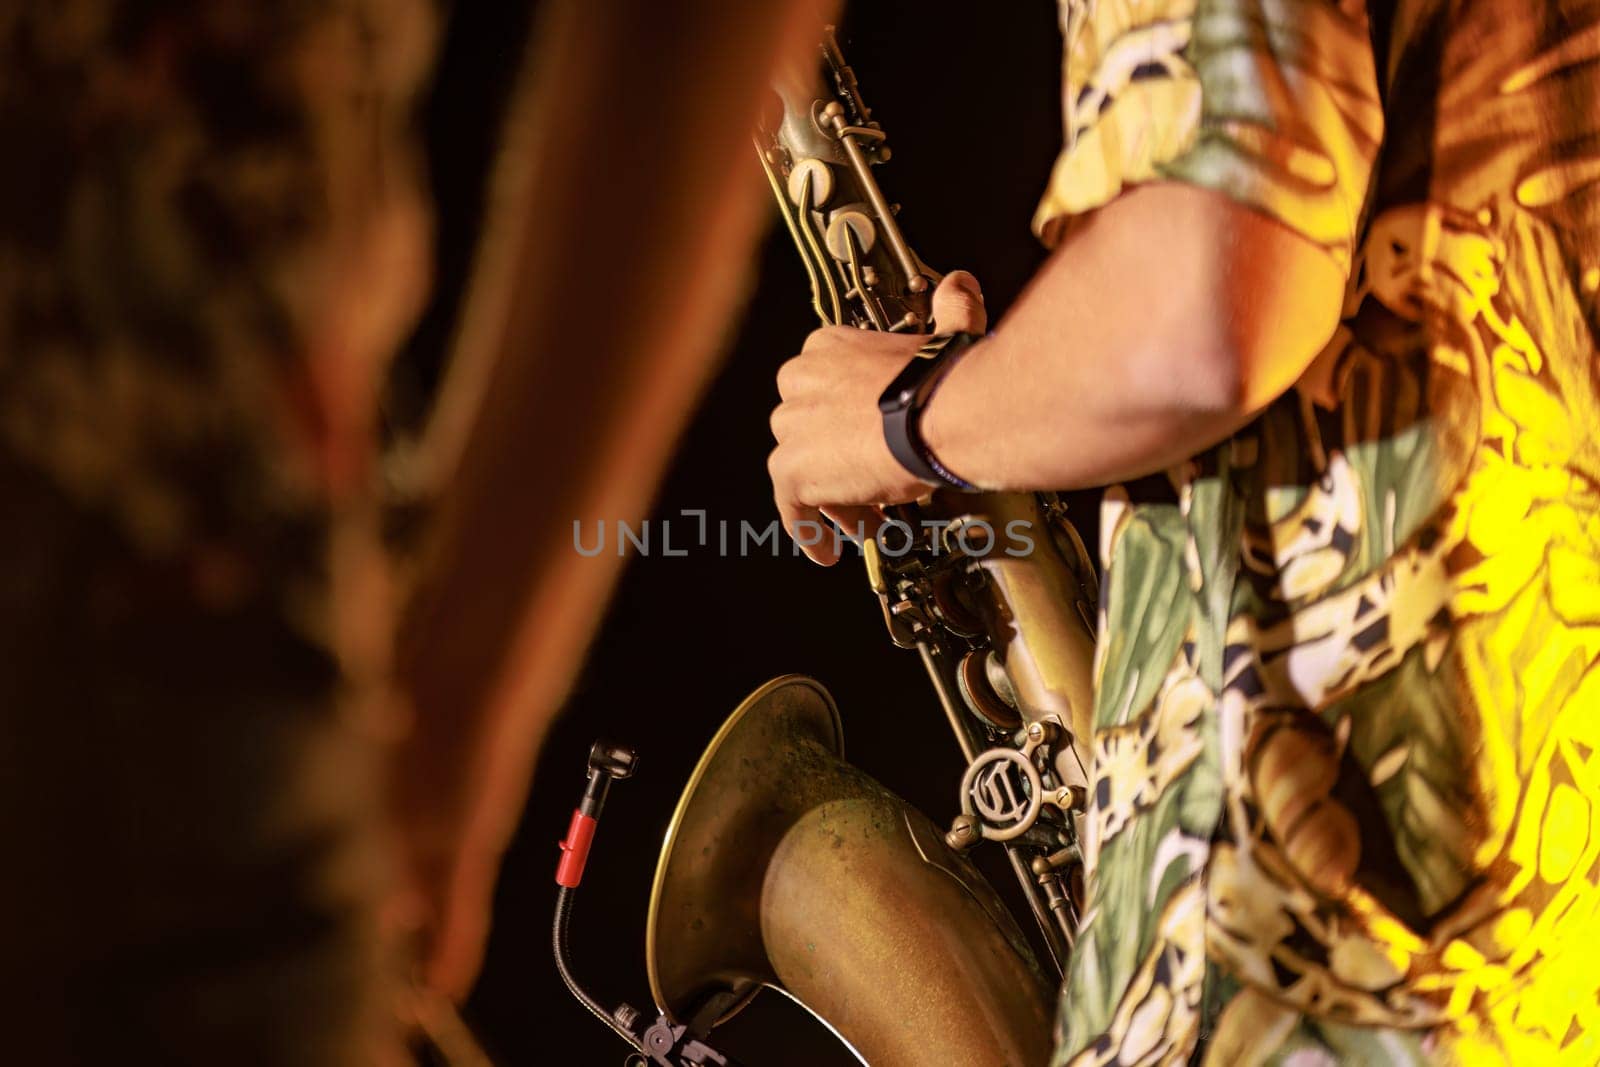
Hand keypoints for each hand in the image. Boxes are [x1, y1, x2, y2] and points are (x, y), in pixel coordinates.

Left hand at [769, 271, 986, 564]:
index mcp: (829, 346)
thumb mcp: (948, 334)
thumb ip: (950, 309)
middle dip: (838, 462)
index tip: (869, 443)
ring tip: (868, 521)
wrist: (946, 414)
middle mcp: (800, 380)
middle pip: (806, 431)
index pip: (818, 389)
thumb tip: (961, 286)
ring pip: (801, 470)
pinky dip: (807, 529)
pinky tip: (827, 550)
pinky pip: (790, 507)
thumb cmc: (948, 380)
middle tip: (875, 487)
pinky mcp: (793, 468)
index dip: (844, 423)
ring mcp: (793, 425)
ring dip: (832, 497)